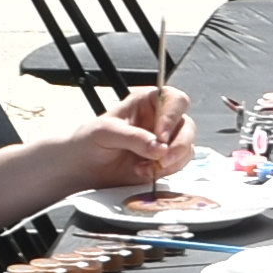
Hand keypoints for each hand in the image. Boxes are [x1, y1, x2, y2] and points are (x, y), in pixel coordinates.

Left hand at [69, 84, 192, 193]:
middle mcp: (161, 118)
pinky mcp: (165, 161)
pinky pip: (179, 165)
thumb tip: (158, 147)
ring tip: (144, 168)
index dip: (172, 116)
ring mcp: (165, 141)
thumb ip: (132, 137)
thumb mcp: (105, 132)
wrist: (84, 168)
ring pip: (187, 147)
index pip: (174, 100)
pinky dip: (166, 171)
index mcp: (148, 101)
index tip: (161, 136)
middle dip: (179, 144)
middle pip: (187, 125)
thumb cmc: (90, 141)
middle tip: (162, 158)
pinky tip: (144, 173)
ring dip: (171, 161)